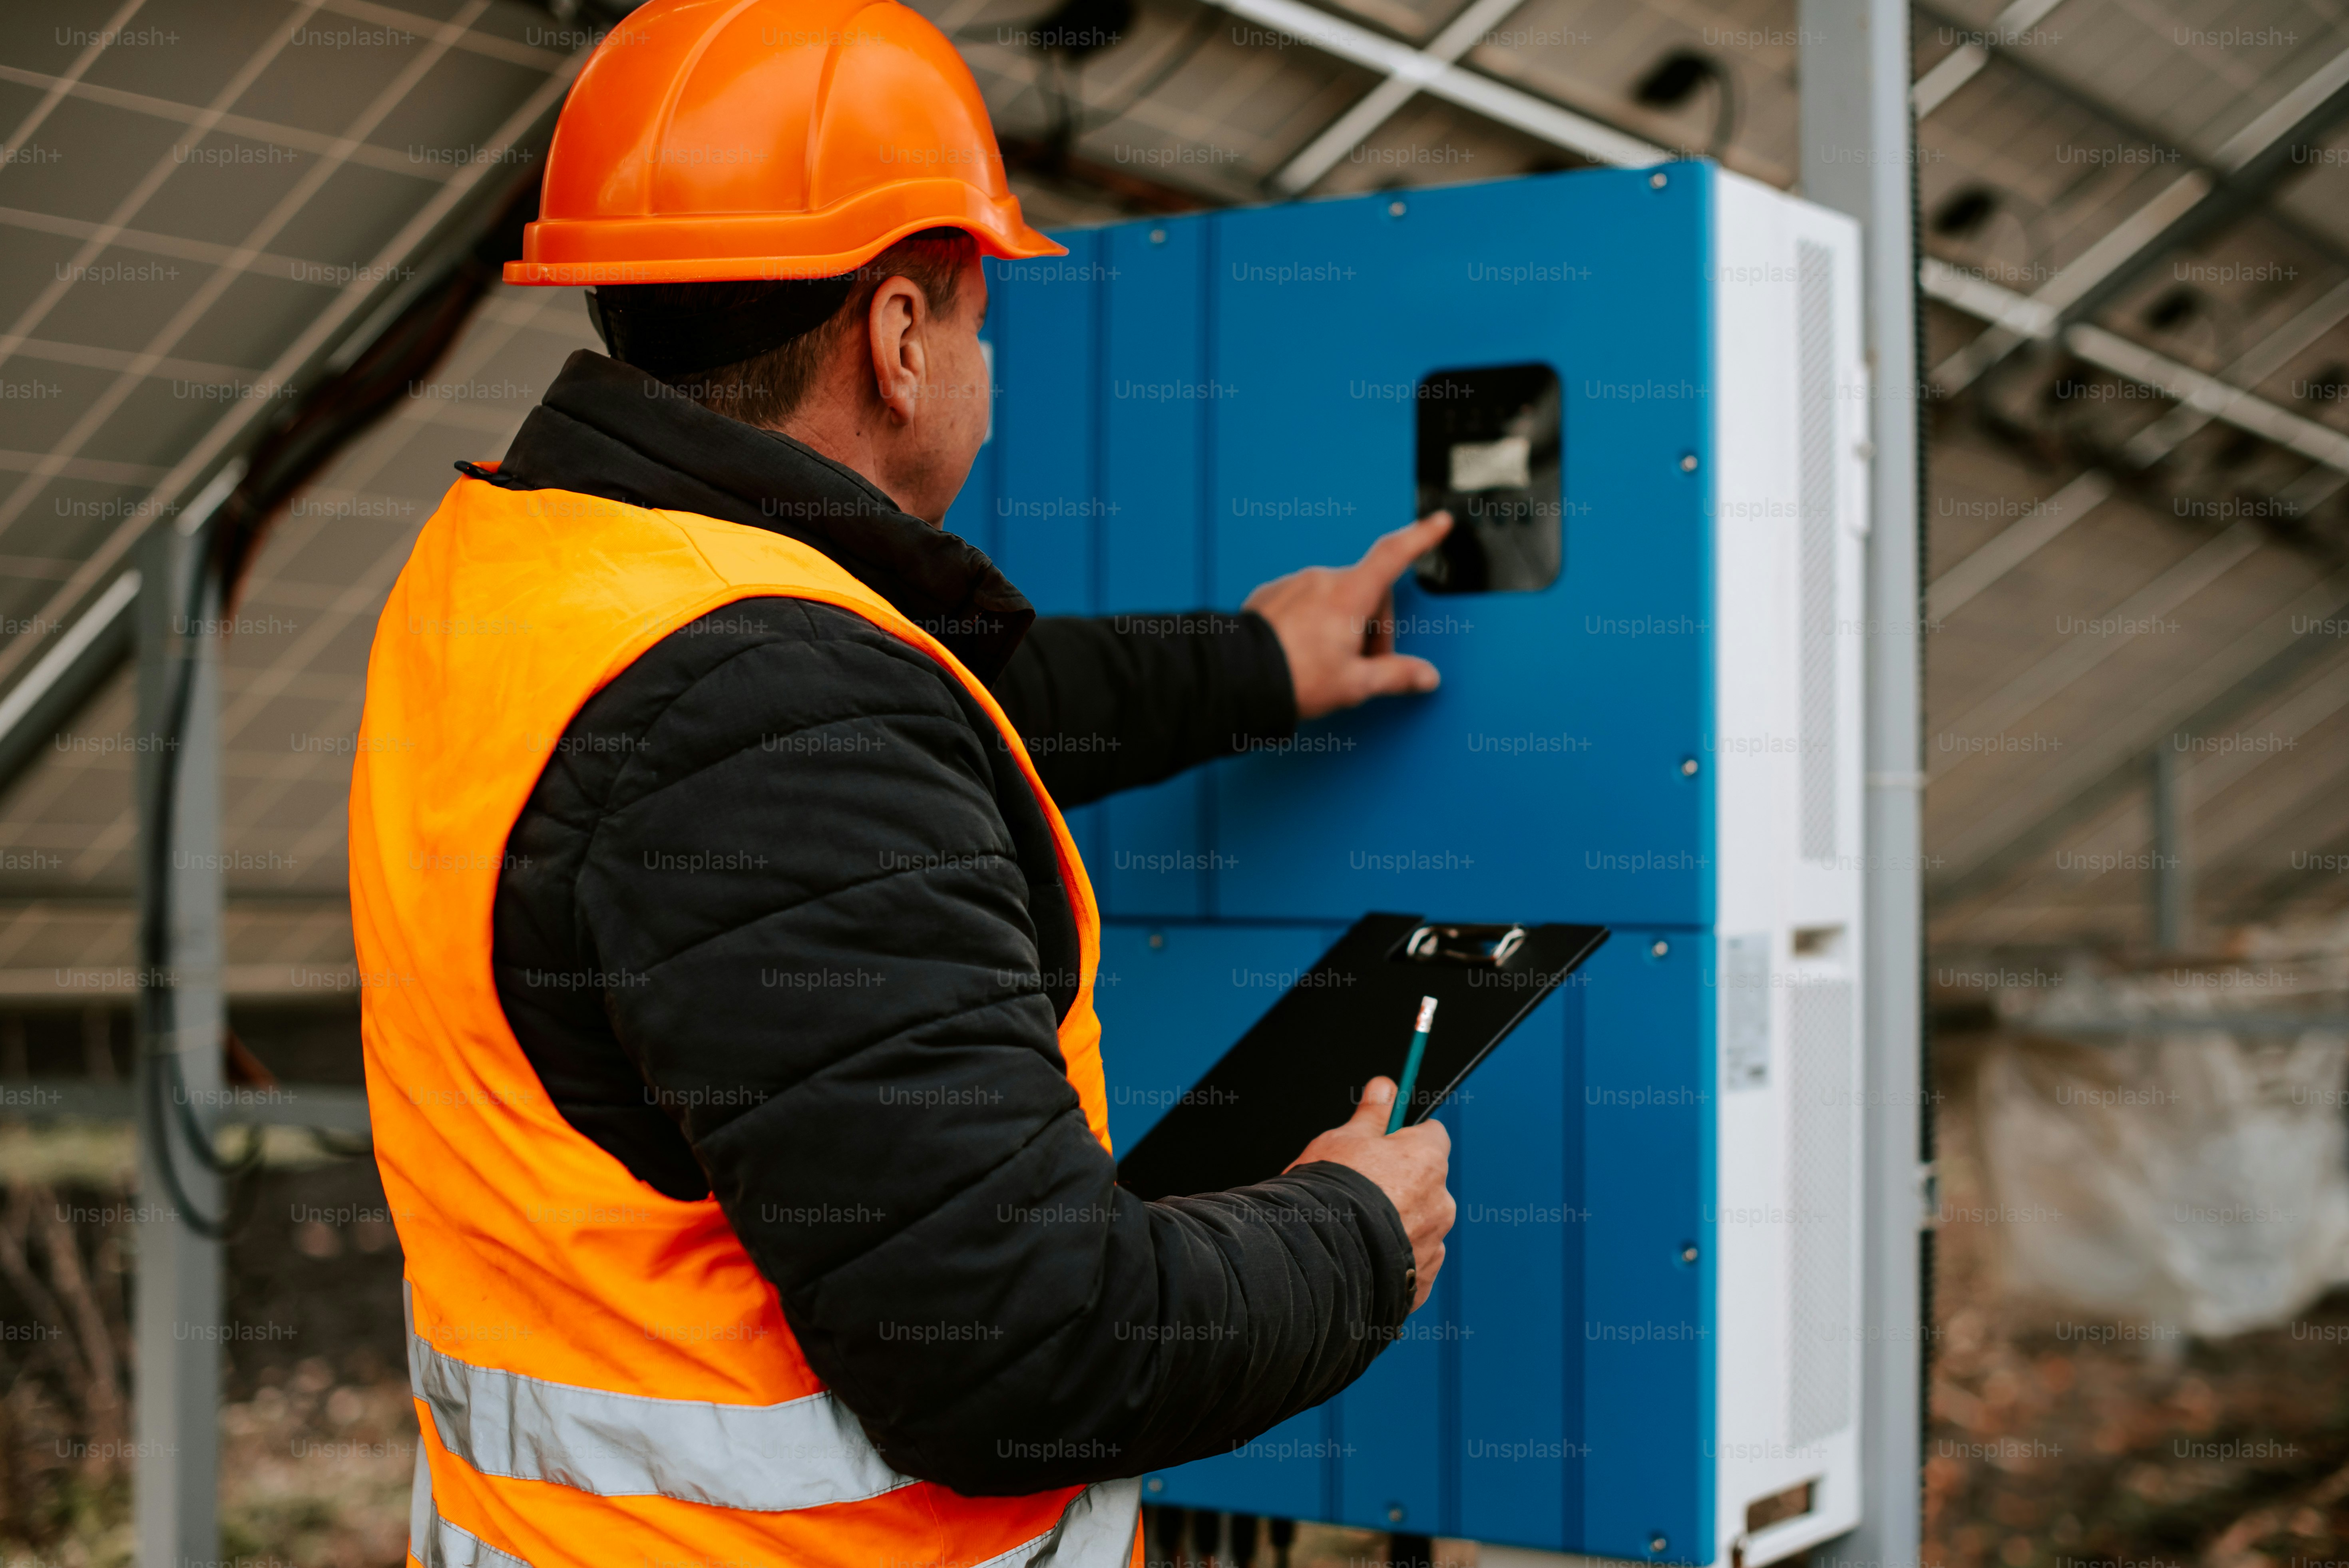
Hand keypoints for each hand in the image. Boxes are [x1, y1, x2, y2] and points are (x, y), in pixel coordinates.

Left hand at [1242, 513, 1453, 721]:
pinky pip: (1307, 602)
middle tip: (1363, 664)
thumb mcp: (1355, 684)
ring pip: (1336, 597)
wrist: (1238, 678)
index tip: (1438, 522)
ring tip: (1329, 662)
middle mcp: (1322, 581)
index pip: (1394, 555)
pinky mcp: (1273, 595)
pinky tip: (1306, 651)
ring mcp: (1295, 585)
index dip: (1421, 537)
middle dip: (1374, 626)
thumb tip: (1424, 676)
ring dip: (1344, 625)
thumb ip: (1395, 676)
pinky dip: (1315, 622)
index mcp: (1349, 595)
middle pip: (1367, 592)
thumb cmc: (1293, 677)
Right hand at [1288, 1077, 1454, 1311]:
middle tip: (1361, 1191)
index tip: (1384, 1144)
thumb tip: (1385, 1086)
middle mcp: (1441, 1203)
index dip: (1406, 1138)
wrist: (1318, 1259)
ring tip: (1356, 1228)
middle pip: (1427, 1183)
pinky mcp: (1421, 1282)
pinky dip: (1393, 1259)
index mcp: (1427, 1160)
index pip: (1432, 1135)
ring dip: (1398, 1224)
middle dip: (1401, 1185)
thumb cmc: (1330, 1192)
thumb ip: (1371, 1114)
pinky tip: (1363, 1257)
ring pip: (1419, 1224)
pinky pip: (1411, 1263)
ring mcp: (1434, 1245)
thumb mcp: (1343, 1141)